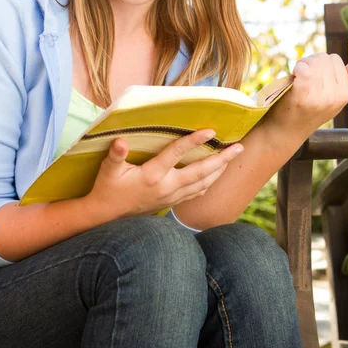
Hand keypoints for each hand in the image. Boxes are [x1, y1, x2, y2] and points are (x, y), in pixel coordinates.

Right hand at [81, 129, 243, 217]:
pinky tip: (216, 176)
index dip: (194, 141)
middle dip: (222, 159)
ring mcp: (171, 196)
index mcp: (153, 175)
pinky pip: (196, 192)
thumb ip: (116, 155)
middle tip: (239, 147)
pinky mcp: (171, 202)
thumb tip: (120, 141)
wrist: (107, 216)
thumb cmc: (107, 188)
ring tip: (233, 158)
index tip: (211, 131)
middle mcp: (166, 186)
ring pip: (202, 184)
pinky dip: (209, 183)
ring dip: (219, 171)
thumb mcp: (108, 170)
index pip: (177, 154)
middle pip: (200, 172)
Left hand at [264, 53, 347, 139]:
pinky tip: (293, 76)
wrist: (285, 132)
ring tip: (296, 78)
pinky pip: (304, 71)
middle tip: (301, 76)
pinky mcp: (301, 97)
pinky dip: (297, 69)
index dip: (320, 63)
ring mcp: (318, 98)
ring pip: (313, 61)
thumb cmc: (304, 112)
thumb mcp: (329, 100)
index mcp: (343, 95)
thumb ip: (344, 82)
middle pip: (323, 58)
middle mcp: (334, 97)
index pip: (336, 60)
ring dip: (301, 65)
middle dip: (310, 62)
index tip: (312, 73)